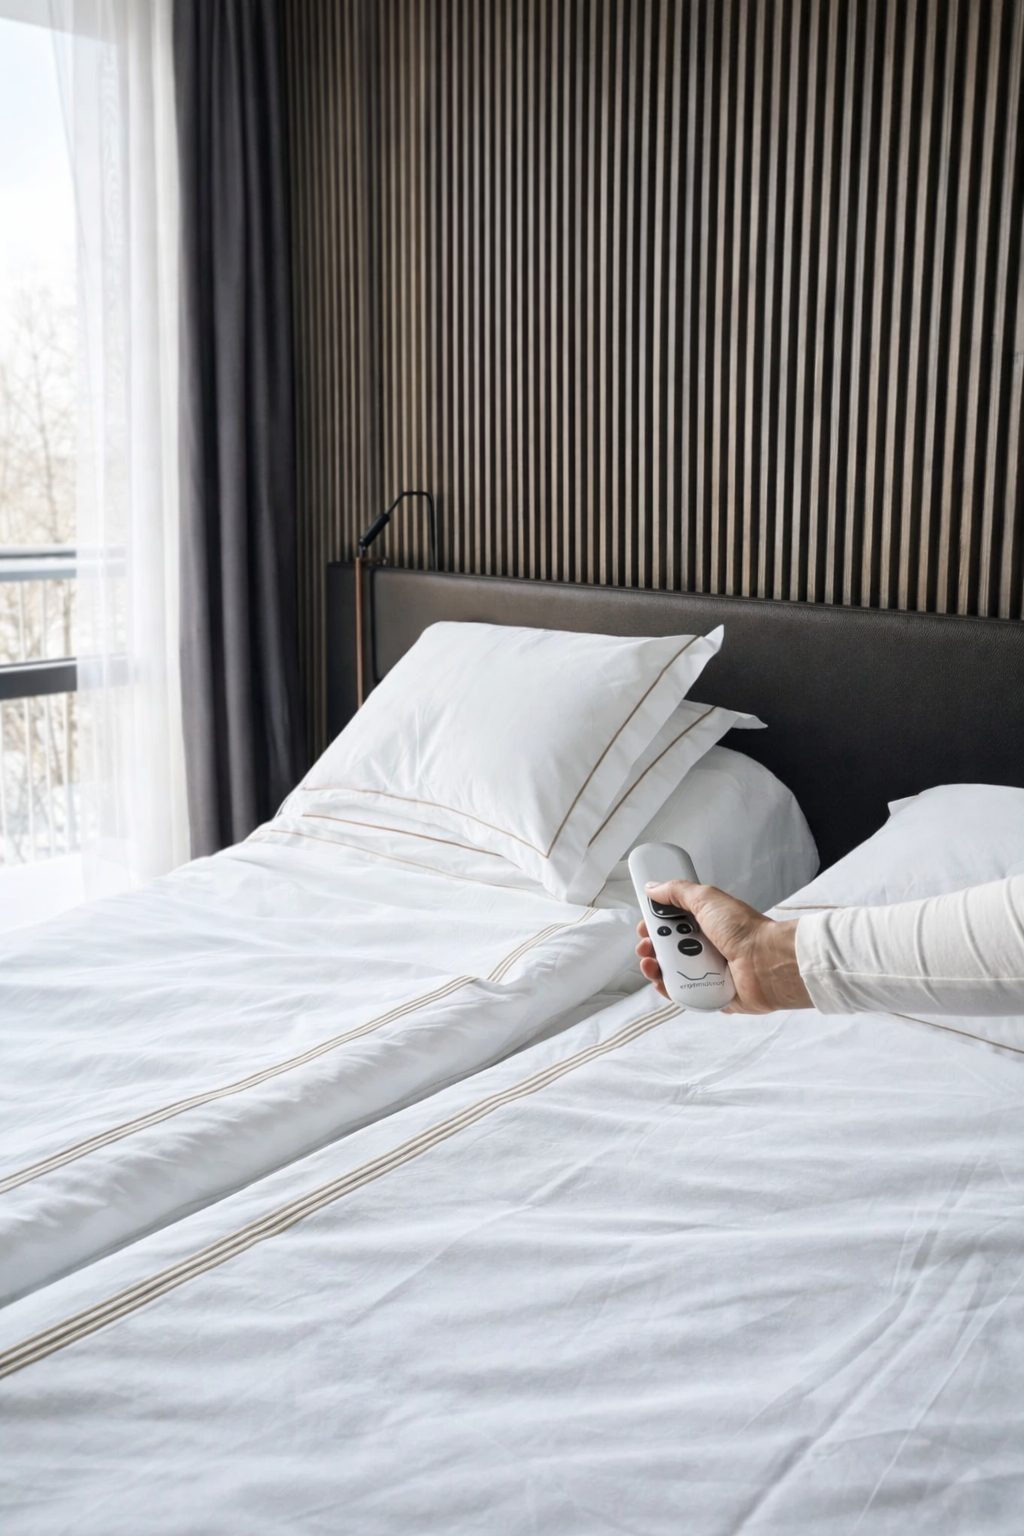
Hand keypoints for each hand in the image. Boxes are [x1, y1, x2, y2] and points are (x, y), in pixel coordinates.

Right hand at [635, 880, 812, 1013]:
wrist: (767, 963)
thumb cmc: (742, 929)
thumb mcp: (706, 899)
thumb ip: (678, 891)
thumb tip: (652, 888)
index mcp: (706, 924)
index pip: (673, 924)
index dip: (655, 925)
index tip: (644, 926)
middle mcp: (706, 947)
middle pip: (668, 948)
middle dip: (650, 947)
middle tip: (645, 946)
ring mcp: (707, 972)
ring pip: (671, 972)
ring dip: (654, 968)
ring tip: (650, 964)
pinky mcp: (708, 994)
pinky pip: (682, 993)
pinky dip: (668, 989)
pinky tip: (660, 982)